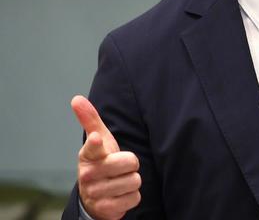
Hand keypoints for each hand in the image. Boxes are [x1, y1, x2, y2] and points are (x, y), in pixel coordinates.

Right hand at [71, 95, 141, 219]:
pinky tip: (120, 195)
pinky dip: (131, 197)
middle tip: (121, 167)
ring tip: (119, 181)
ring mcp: (96, 193)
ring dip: (131, 182)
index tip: (97, 139)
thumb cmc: (101, 162)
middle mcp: (89, 175)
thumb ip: (90, 119)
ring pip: (135, 181)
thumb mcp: (99, 140)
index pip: (93, 147)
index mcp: (88, 155)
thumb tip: (76, 98)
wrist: (94, 197)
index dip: (96, 143)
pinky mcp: (106, 209)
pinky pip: (134, 198)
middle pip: (131, 162)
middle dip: (131, 165)